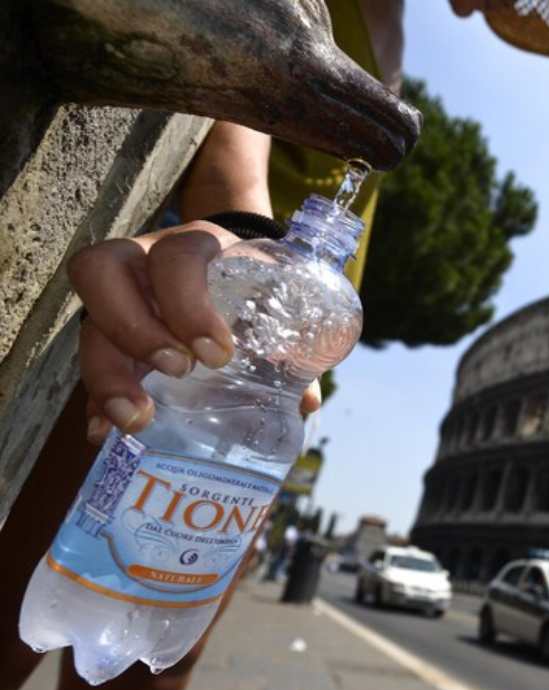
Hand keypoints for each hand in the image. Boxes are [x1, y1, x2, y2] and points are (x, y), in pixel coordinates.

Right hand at [69, 221, 321, 444]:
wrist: (228, 265)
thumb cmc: (252, 282)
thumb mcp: (273, 294)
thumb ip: (292, 342)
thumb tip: (305, 403)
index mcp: (194, 245)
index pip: (176, 258)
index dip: (188, 304)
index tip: (218, 353)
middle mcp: (143, 260)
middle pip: (104, 274)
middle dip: (136, 330)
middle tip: (178, 371)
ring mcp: (119, 294)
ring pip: (89, 320)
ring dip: (108, 373)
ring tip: (137, 416)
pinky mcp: (108, 330)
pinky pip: (90, 360)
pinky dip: (95, 399)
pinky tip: (102, 431)